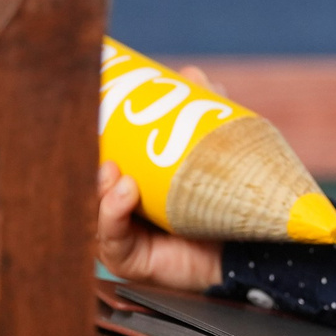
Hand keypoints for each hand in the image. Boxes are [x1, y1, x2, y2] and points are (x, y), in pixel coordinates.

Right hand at [96, 63, 228, 290]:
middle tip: (96, 135)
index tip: (91, 105)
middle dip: (87, 157)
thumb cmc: (222, 205)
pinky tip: (123, 192)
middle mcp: (116, 207)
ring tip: (111, 168)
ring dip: (97, 185)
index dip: (88, 132)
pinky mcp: (129, 260)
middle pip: (86, 180)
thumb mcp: (210, 153)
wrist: (249, 253)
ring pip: (92, 207)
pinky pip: (111, 238)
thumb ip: (202, 113)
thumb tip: (189, 74)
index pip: (96, 154)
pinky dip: (112, 213)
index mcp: (127, 179)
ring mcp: (119, 234)